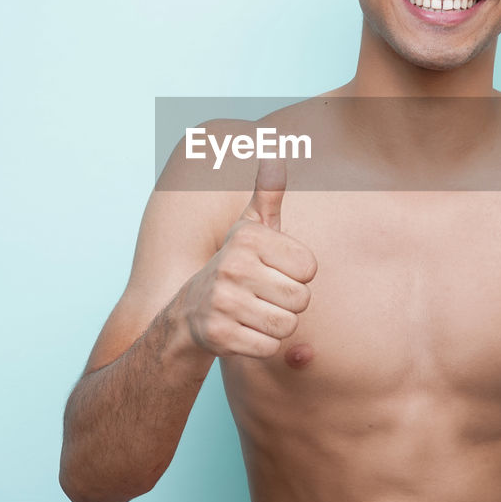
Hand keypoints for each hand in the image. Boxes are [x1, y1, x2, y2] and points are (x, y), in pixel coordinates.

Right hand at [180, 157, 317, 357]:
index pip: (309, 267)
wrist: (190, 313)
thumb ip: (268, 194)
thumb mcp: (251, 228)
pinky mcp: (219, 335)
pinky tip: (243, 331)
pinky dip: (261, 345)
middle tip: (264, 296)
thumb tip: (275, 153)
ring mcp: (223, 302)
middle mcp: (233, 266)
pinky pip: (269, 348)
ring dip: (276, 325)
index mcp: (248, 238)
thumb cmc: (237, 266)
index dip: (298, 275)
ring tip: (255, 313)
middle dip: (289, 304)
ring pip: (287, 326)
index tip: (275, 272)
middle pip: (301, 299)